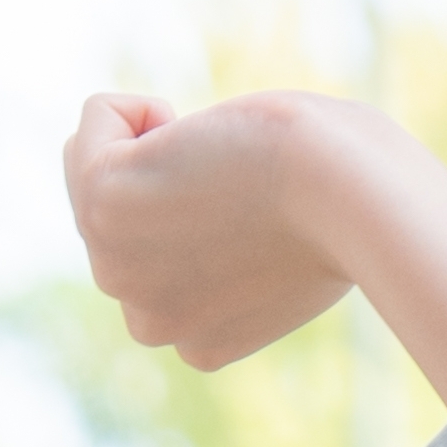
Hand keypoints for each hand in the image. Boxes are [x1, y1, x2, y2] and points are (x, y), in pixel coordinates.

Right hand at [64, 88, 364, 370]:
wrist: (350, 194)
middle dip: (176, 179)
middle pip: (125, 217)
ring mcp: (118, 269)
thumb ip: (236, 246)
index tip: (270, 218)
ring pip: (98, 167)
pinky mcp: (102, 207)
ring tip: (226, 166)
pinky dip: (138, 104)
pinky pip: (96, 119)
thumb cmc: (349, 200)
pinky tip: (195, 132)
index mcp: (195, 343)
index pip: (165, 254)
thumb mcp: (286, 240)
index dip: (213, 209)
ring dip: (162, 144)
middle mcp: (148, 321)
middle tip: (250, 189)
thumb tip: (202, 192)